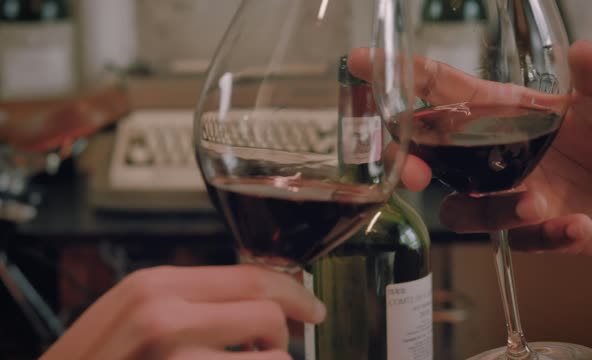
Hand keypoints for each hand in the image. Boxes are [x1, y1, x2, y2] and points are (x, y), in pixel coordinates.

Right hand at [40, 265, 325, 359]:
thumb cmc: (96, 358)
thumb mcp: (133, 311)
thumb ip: (190, 298)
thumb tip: (253, 300)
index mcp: (155, 286)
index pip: (251, 276)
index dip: (293, 291)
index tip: (311, 306)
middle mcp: (165, 318)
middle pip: (268, 314)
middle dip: (284, 334)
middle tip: (278, 345)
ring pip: (272, 359)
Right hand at [352, 41, 591, 255]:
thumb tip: (580, 50)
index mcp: (500, 113)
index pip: (439, 90)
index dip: (399, 74)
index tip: (361, 61)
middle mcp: (490, 155)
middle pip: (429, 158)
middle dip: (411, 165)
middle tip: (414, 173)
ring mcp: (504, 194)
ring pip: (466, 210)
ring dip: (497, 209)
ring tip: (540, 204)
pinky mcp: (526, 230)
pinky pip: (518, 239)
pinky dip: (549, 235)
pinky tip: (579, 224)